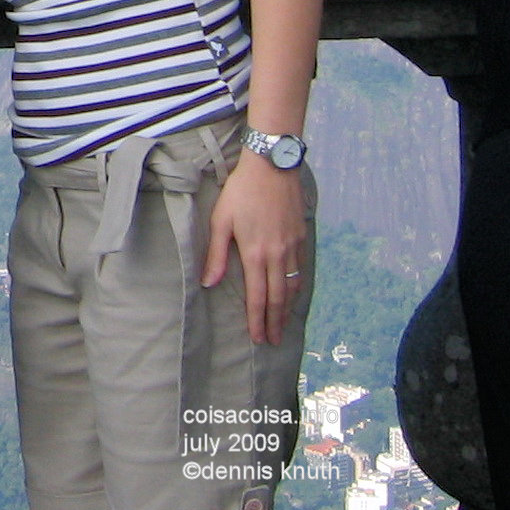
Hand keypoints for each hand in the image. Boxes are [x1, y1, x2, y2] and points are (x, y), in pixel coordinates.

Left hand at [202, 152, 308, 344]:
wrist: (272, 168)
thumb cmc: (241, 191)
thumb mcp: (221, 220)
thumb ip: (216, 253)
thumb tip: (208, 283)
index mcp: (255, 253)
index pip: (257, 296)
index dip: (258, 319)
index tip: (258, 338)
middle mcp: (277, 256)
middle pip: (278, 298)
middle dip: (275, 322)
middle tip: (273, 341)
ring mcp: (292, 247)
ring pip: (292, 287)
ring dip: (288, 310)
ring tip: (283, 325)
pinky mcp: (301, 237)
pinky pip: (301, 270)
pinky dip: (297, 288)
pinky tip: (293, 294)